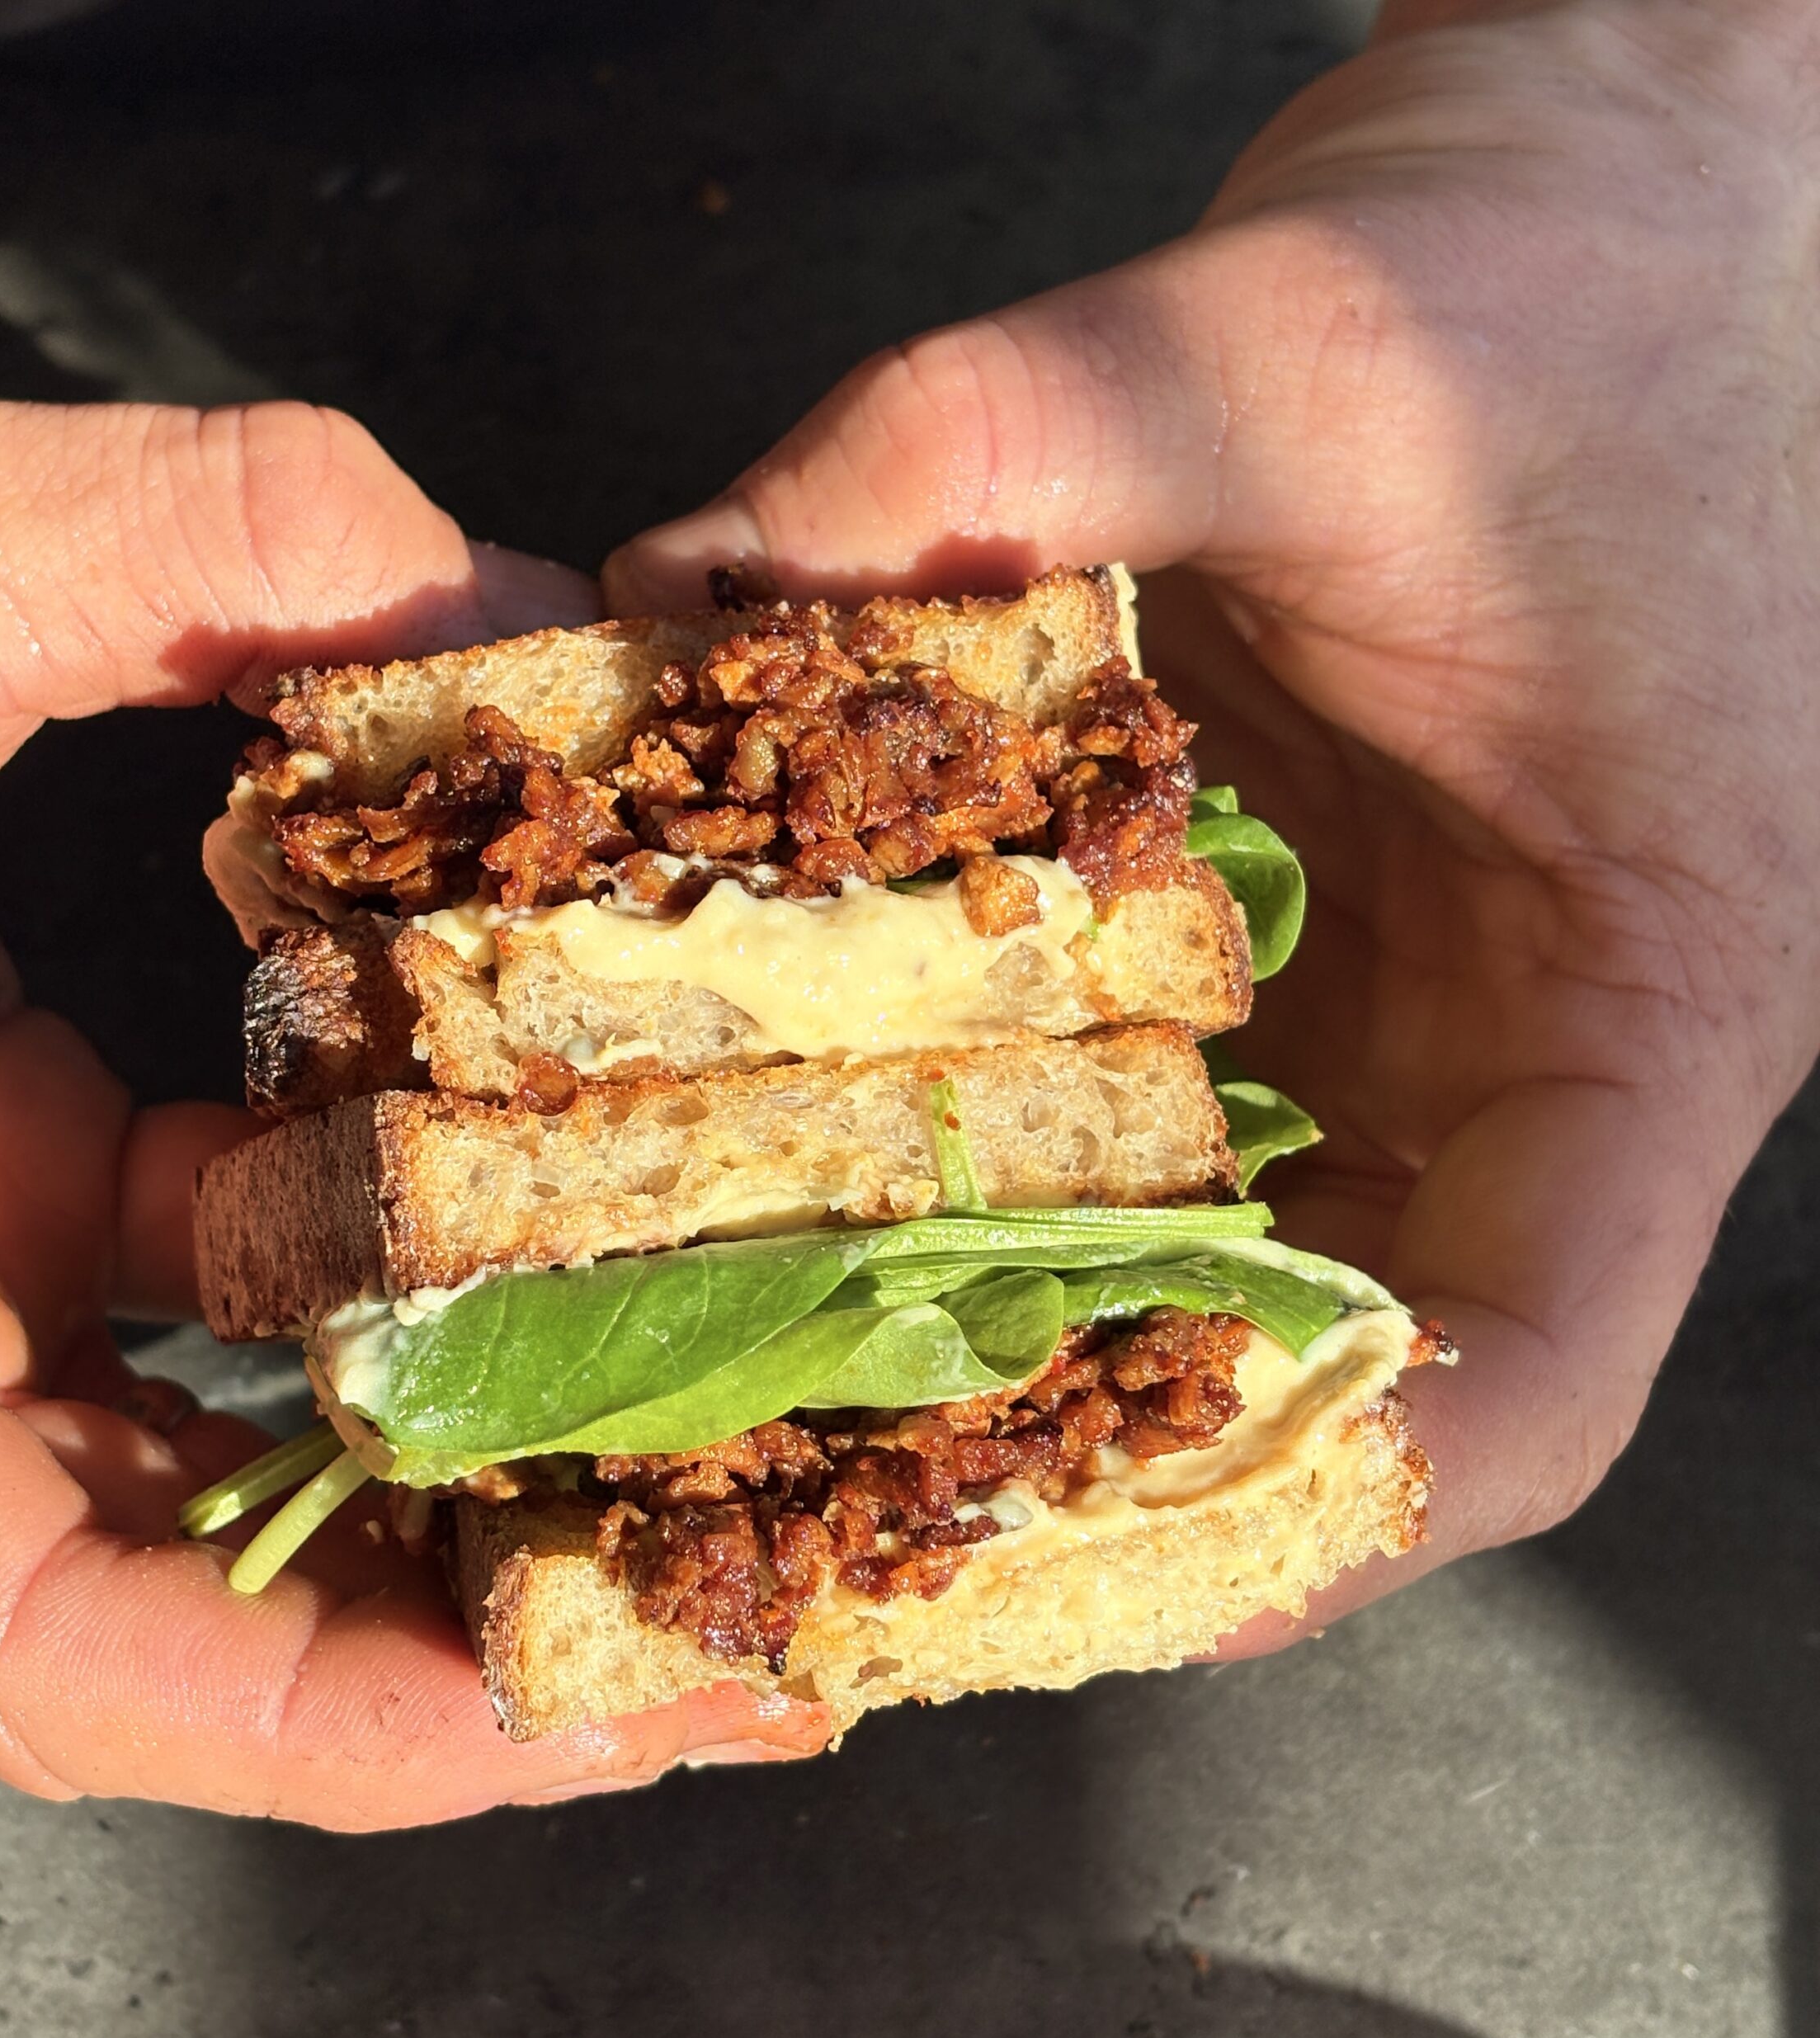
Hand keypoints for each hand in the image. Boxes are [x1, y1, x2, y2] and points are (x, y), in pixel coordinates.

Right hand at [0, 324, 825, 1824]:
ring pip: (187, 1424)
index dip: (335, 1724)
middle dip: (439, 1612)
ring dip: (417, 1431)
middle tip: (707, 1599)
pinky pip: (181, 1252)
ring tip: (657, 1419)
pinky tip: (509, 1183)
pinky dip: (347, 1242)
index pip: (55, 1654)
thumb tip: (514, 598)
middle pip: (168, 1583)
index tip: (588, 1710)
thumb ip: (199, 546)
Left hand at [609, 0, 1819, 1640]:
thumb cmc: (1550, 288)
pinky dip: (961, 1150)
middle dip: (1075, 1458)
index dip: (1312, 1501)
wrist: (1600, 199)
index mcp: (1636, 1009)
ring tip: (763, 1382)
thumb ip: (1008, 442)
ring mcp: (1377, 1017)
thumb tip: (700, 575)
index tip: (1074, 1538)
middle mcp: (1502, 1062)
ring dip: (991, 1328)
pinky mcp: (1264, 944)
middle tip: (822, 1507)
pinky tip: (780, 1143)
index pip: (1526, 1375)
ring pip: (1195, 1259)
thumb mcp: (1301, 348)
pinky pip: (1112, 1106)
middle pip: (1312, 1364)